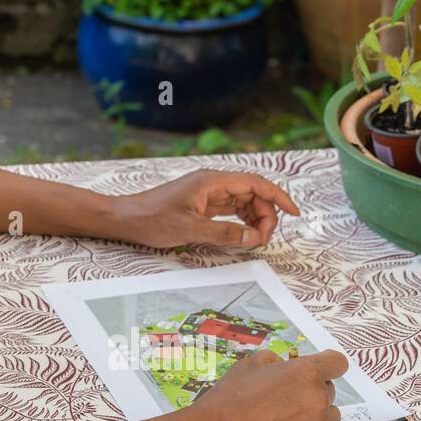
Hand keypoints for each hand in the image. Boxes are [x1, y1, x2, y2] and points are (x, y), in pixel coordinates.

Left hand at [111, 169, 299, 249]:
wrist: (126, 218)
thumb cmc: (152, 219)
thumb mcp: (189, 229)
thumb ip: (224, 233)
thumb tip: (254, 237)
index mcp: (211, 181)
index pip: (255, 182)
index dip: (279, 197)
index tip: (295, 213)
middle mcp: (212, 184)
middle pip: (253, 193)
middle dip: (266, 214)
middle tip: (263, 239)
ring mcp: (207, 194)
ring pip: (243, 202)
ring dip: (255, 218)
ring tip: (255, 239)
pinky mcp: (202, 205)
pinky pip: (231, 210)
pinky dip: (241, 221)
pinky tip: (243, 235)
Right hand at [185, 348, 346, 420]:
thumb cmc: (229, 398)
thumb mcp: (249, 364)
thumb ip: (276, 361)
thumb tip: (286, 366)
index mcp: (305, 374)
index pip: (338, 363)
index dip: (328, 363)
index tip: (320, 366)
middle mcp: (317, 400)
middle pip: (330, 389)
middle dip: (313, 388)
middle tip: (286, 393)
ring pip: (329, 414)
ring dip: (315, 411)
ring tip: (287, 414)